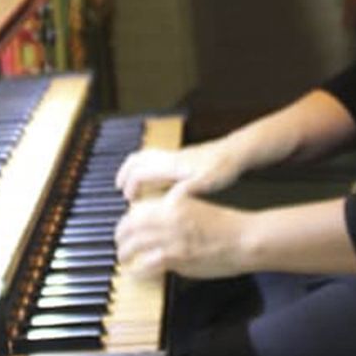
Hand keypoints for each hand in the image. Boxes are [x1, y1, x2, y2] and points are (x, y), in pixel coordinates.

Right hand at [114, 142, 241, 200]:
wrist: (236, 152)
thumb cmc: (223, 168)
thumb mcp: (206, 183)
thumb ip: (185, 192)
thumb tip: (167, 202)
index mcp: (173, 166)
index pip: (141, 173)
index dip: (131, 187)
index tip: (128, 200)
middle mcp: (170, 158)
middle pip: (138, 159)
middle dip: (125, 172)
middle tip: (119, 187)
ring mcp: (176, 155)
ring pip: (146, 156)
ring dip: (135, 167)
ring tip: (131, 181)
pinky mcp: (182, 156)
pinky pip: (156, 157)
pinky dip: (147, 166)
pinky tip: (155, 178)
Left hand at [115, 184, 250, 279]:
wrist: (244, 238)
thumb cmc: (227, 225)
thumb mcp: (197, 207)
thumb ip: (176, 212)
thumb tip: (159, 224)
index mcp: (173, 202)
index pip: (139, 209)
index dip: (128, 221)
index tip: (127, 228)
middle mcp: (168, 216)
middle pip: (130, 225)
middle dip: (121, 236)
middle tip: (119, 244)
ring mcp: (171, 237)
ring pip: (133, 244)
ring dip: (125, 254)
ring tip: (123, 259)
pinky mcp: (175, 256)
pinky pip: (146, 264)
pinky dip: (138, 270)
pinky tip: (136, 273)